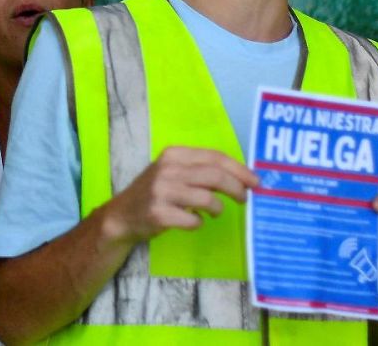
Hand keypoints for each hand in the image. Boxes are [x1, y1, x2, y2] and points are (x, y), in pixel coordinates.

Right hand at [100, 146, 259, 245]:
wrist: (122, 216)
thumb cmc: (155, 192)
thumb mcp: (172, 172)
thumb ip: (199, 170)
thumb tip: (240, 177)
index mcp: (174, 154)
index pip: (215, 157)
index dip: (239, 169)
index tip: (255, 181)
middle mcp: (168, 169)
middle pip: (215, 176)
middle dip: (237, 188)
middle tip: (245, 199)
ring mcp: (162, 191)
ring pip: (208, 198)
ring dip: (218, 208)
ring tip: (216, 212)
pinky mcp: (159, 214)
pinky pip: (194, 219)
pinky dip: (199, 222)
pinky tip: (195, 221)